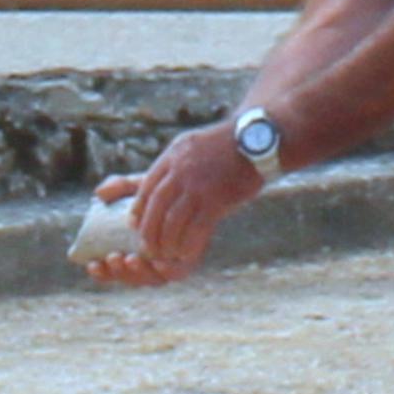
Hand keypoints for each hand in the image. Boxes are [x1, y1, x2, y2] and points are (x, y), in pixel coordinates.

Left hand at [86, 124, 263, 286]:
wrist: (259, 139)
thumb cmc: (227, 146)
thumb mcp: (193, 145)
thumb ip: (174, 163)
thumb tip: (158, 186)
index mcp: (174, 155)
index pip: (147, 186)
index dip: (138, 208)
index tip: (134, 223)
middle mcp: (182, 169)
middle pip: (155, 205)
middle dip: (148, 230)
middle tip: (146, 246)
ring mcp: (198, 185)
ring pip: (172, 220)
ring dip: (165, 242)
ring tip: (163, 254)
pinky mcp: (217, 200)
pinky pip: (196, 228)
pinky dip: (188, 244)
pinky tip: (185, 254)